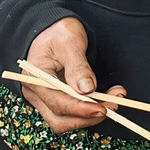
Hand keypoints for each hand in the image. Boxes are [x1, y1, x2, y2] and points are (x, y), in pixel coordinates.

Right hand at [21, 18, 125, 132]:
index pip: (57, 103)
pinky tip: (107, 98)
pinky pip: (71, 112)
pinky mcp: (56, 98)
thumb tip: (87, 89)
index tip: (102, 109)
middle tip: (114, 106)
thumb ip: (78, 67)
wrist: (54, 29)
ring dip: (90, 116)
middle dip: (88, 117)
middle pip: (59, 118)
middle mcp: (36, 93)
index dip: (81, 109)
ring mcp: (45, 98)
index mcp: (35, 78)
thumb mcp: (70, 43)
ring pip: (66, 119)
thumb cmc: (59, 32)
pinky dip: (89, 109)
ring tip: (114, 101)